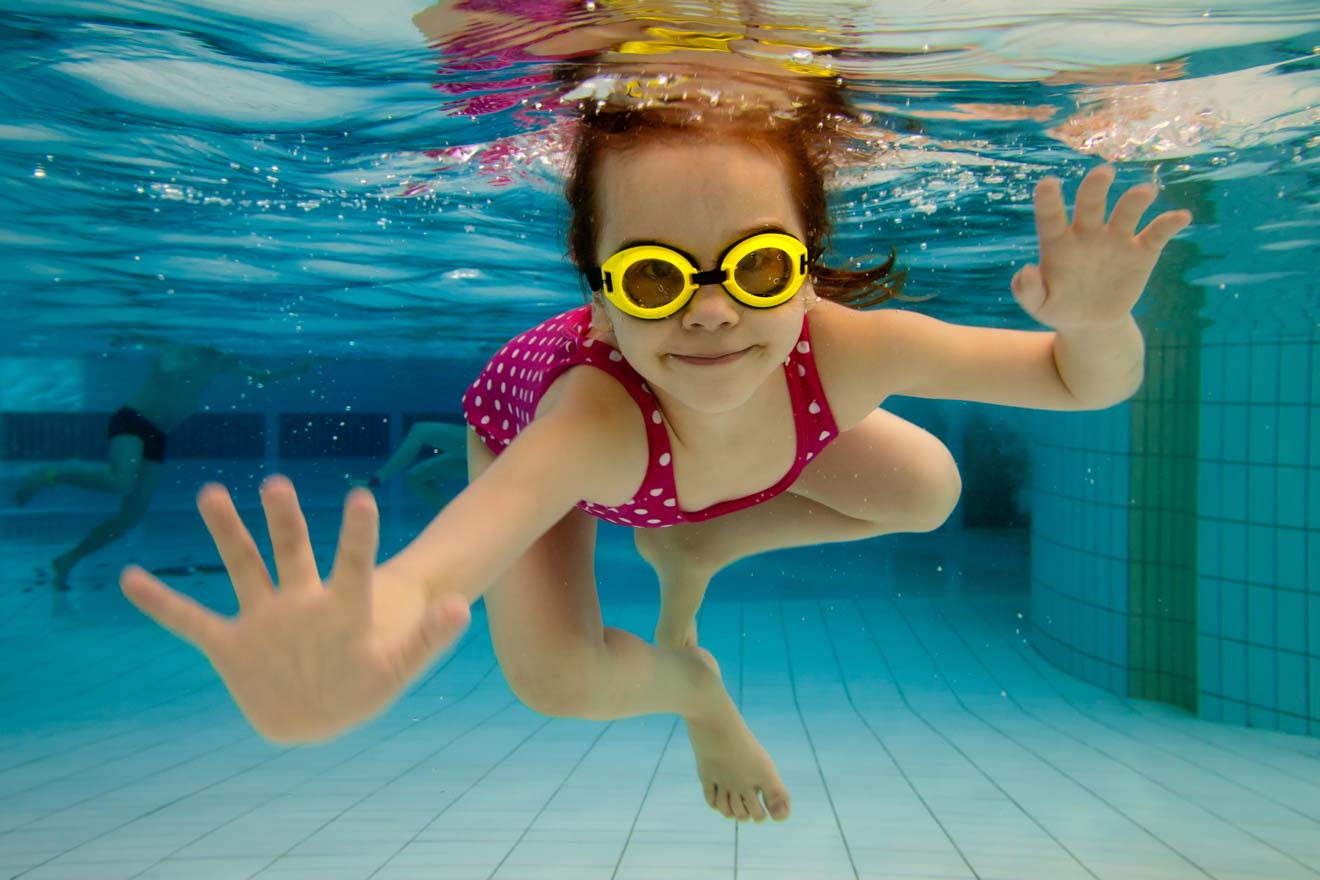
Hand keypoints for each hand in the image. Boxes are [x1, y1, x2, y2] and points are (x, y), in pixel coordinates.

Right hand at [120, 476, 469, 743]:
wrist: (321, 714)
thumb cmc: (363, 687)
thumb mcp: (400, 667)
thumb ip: (427, 641)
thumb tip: (459, 607)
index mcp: (341, 608)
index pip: (351, 565)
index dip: (357, 536)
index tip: (360, 498)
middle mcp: (299, 602)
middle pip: (290, 552)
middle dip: (283, 520)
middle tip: (276, 483)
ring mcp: (262, 620)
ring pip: (243, 568)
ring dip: (227, 534)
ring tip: (212, 492)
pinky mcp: (231, 646)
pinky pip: (191, 622)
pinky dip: (162, 604)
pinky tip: (131, 578)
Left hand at [1011, 164, 1191, 329]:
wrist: (1091, 323)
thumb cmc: (1060, 307)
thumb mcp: (1039, 305)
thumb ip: (1028, 290)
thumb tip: (1025, 271)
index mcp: (1058, 242)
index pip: (1051, 216)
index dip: (1049, 199)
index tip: (1048, 183)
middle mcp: (1087, 232)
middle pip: (1091, 203)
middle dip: (1096, 186)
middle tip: (1103, 173)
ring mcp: (1116, 239)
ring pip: (1127, 211)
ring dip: (1136, 200)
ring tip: (1145, 192)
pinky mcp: (1141, 252)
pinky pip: (1157, 233)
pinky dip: (1169, 223)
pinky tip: (1181, 217)